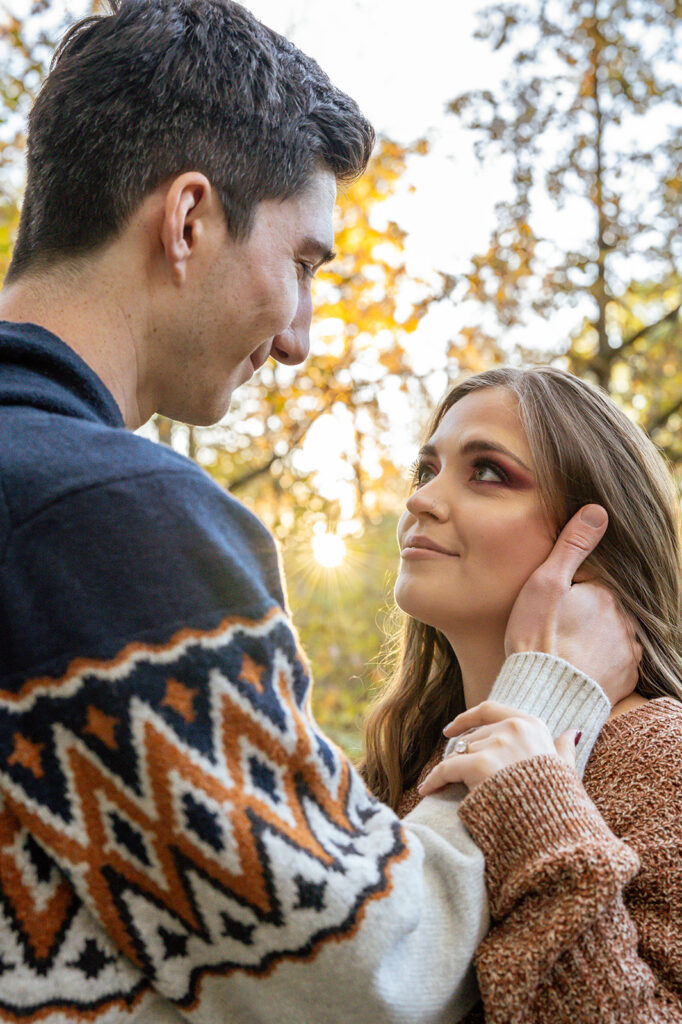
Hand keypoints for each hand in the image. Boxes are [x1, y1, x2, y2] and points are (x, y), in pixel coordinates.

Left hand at [418, 702, 577, 794]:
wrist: (555, 831)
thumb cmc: (559, 804)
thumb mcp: (566, 771)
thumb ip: (563, 749)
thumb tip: (573, 732)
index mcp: (533, 725)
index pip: (489, 710)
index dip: (467, 718)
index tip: (450, 729)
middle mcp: (514, 728)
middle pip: (473, 737)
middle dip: (463, 756)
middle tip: (455, 776)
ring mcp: (497, 744)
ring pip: (460, 754)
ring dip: (451, 771)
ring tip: (443, 786)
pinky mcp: (480, 764)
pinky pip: (446, 769)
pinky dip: (434, 780)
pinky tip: (427, 789)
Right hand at [505, 504, 640, 705]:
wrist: (543, 695)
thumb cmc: (538, 637)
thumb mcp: (546, 583)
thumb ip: (572, 545)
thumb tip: (598, 511)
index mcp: (606, 594)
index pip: (595, 583)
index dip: (573, 592)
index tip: (555, 607)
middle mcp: (626, 620)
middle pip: (607, 608)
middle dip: (588, 615)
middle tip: (559, 629)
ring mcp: (629, 651)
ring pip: (615, 635)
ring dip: (597, 639)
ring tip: (568, 650)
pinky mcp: (627, 679)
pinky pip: (618, 663)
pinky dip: (603, 662)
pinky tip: (580, 666)